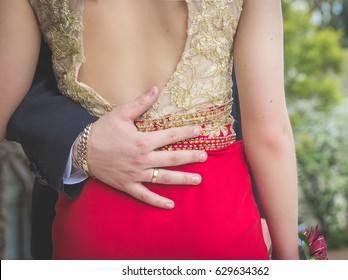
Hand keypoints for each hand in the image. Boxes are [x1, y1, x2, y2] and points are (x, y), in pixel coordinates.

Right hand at [85, 86, 206, 208]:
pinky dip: (157, 201)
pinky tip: (171, 205)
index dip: (186, 132)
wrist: (81, 151)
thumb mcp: (120, 113)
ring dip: (182, 179)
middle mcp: (143, 159)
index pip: (171, 136)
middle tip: (205, 157)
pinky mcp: (128, 186)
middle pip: (172, 158)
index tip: (199, 131)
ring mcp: (136, 175)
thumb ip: (141, 103)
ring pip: (164, 178)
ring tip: (198, 179)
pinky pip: (145, 196)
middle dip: (190, 157)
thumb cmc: (102, 131)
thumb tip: (156, 88)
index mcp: (143, 141)